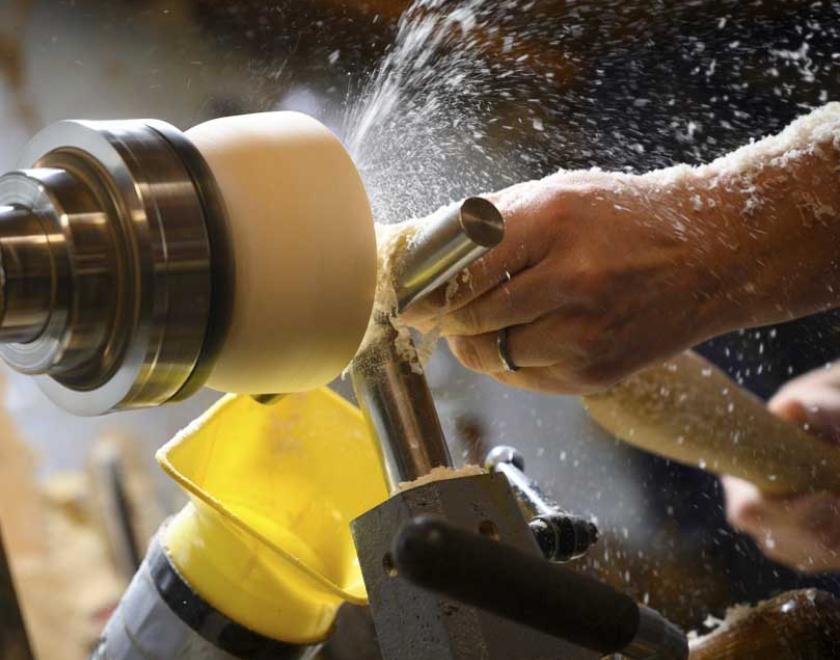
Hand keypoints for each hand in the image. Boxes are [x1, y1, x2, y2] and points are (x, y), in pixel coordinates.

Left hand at [403, 170, 734, 393]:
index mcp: (553, 222)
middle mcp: (570, 280)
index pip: (461, 268)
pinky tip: (518, 337)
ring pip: (489, 355)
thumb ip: (491, 224)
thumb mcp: (557, 195)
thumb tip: (424, 251)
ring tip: (478, 323)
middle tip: (433, 312)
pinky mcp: (595, 372)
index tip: (408, 295)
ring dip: (471, 342)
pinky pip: (521, 377)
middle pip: (469, 317)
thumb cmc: (625, 219)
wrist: (709, 256)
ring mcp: (585, 334)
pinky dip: (506, 361)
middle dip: (442, 318)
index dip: (425, 289)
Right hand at [724, 363, 839, 571]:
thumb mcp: (816, 409)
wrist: (827, 435)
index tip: (827, 496)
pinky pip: (832, 558)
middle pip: (782, 542)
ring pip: (813, 555)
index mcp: (740, 481)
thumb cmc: (817, 417)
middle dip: (825, 525)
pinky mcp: (809, 553)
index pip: (749, 512)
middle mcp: (754, 517)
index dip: (786, 512)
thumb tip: (791, 408)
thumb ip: (810, 413)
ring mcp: (780, 539)